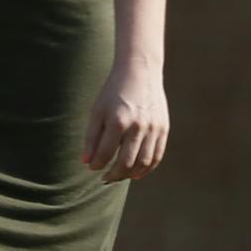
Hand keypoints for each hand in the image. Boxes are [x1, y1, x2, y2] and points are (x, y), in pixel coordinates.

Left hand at [83, 62, 168, 183]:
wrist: (140, 73)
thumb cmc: (113, 93)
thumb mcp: (97, 111)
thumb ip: (91, 138)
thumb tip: (86, 162)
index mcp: (118, 121)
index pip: (106, 154)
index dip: (97, 165)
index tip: (93, 168)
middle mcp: (138, 126)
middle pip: (126, 163)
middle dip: (114, 175)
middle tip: (105, 178)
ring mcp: (153, 128)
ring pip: (143, 163)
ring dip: (130, 174)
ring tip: (120, 175)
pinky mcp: (164, 128)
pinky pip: (157, 155)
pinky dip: (147, 168)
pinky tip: (137, 173)